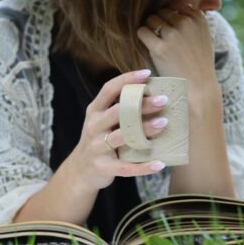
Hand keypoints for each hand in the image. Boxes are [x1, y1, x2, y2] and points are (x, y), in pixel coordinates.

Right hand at [70, 70, 168, 192]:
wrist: (79, 170)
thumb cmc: (98, 140)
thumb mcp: (101, 122)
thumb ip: (119, 110)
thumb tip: (153, 97)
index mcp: (94, 111)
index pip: (109, 90)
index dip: (127, 80)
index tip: (147, 74)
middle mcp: (94, 126)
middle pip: (118, 112)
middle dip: (141, 105)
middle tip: (163, 100)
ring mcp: (97, 147)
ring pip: (122, 137)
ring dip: (144, 129)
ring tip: (163, 123)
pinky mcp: (104, 167)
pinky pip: (126, 167)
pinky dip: (143, 167)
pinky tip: (160, 164)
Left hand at [137, 4, 216, 90]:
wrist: (198, 88)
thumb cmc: (200, 66)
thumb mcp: (205, 39)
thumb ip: (193, 24)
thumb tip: (176, 15)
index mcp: (199, 19)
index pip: (176, 6)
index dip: (169, 17)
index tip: (169, 29)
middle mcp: (186, 23)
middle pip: (162, 11)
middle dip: (159, 22)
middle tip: (160, 37)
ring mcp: (173, 35)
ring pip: (151, 19)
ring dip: (150, 29)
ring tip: (154, 42)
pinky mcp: (160, 48)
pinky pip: (142, 32)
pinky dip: (142, 36)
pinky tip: (147, 45)